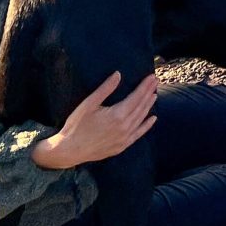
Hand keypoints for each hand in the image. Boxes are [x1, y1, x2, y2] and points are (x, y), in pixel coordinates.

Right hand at [32, 71, 158, 169]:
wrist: (70, 150)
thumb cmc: (77, 125)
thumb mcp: (89, 103)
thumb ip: (105, 89)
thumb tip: (118, 74)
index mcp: (117, 115)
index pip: (136, 97)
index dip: (144, 86)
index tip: (151, 77)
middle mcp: (124, 127)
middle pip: (140, 106)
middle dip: (148, 93)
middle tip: (155, 81)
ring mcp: (124, 138)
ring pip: (140, 119)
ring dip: (148, 106)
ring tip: (154, 94)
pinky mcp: (121, 146)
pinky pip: (138, 134)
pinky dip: (146, 126)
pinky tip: (153, 119)